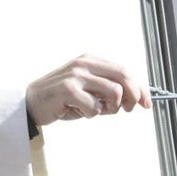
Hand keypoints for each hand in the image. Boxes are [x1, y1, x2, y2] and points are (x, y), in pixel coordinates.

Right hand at [25, 54, 150, 126]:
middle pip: (124, 77)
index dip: (140, 88)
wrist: (30, 103)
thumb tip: (135, 99)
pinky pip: (95, 108)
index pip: (124, 71)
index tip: (146, 103)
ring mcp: (76, 75)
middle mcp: (85, 63)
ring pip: (113, 93)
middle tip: (126, 110)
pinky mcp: (68, 90)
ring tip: (93, 111)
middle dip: (132, 97)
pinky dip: (90, 115)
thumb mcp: (88, 90)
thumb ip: (108, 90)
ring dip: (108, 109)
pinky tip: (77, 112)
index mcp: (91, 60)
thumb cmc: (61, 99)